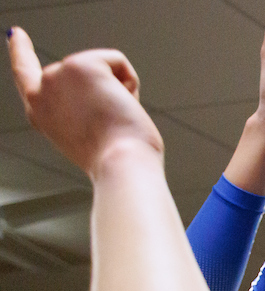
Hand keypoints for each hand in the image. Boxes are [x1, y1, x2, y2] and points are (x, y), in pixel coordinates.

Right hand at [8, 28, 162, 176]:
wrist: (120, 164)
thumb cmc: (115, 158)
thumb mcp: (89, 134)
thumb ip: (82, 109)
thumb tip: (113, 95)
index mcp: (40, 113)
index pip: (25, 73)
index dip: (20, 50)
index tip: (15, 34)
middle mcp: (42, 91)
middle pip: (83, 72)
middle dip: (108, 89)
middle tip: (110, 124)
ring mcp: (58, 75)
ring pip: (103, 67)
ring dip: (119, 90)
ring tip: (114, 118)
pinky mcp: (80, 65)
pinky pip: (117, 61)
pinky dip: (130, 82)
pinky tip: (123, 105)